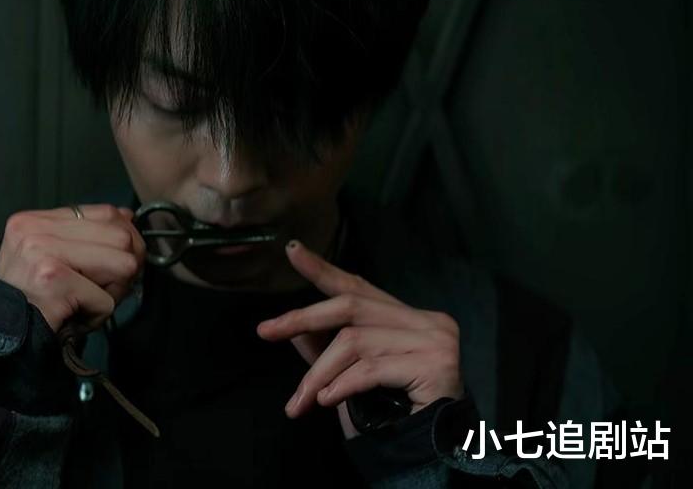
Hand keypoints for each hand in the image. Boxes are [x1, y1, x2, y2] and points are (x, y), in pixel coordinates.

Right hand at [0, 204, 145, 332]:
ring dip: (113, 293)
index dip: (125, 239)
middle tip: (103, 291)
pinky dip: (96, 316)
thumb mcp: (52, 258)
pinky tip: (72, 318)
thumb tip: (128, 217)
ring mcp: (43, 251)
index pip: (105, 213)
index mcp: (35, 220)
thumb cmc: (28, 301)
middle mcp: (36, 229)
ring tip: (86, 304)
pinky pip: (105, 300)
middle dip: (125, 269)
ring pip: (122, 264)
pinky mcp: (53, 279)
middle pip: (120, 237)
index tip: (123, 263)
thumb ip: (86, 237)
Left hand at [256, 240, 463, 437]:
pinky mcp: (437, 364)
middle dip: (302, 319)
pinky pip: (372, 369)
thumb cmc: (392, 416)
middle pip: (351, 307)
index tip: (292, 251)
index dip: (323, 270)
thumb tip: (295, 329)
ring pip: (355, 343)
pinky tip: (328, 401)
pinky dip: (343, 385)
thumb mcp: (350, 377)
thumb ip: (327, 350)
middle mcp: (426, 321)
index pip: (359, 287)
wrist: (432, 452)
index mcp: (408, 318)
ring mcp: (435, 339)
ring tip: (302, 401)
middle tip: (265, 331)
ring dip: (320, 375)